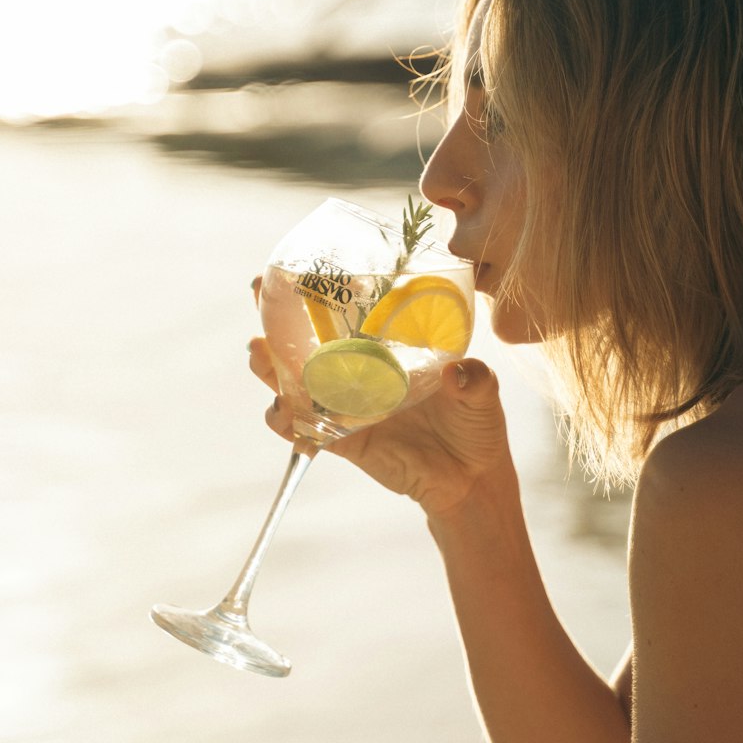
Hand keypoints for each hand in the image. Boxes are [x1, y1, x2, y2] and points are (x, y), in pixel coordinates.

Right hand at [248, 287, 513, 519]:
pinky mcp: (345, 440)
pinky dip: (288, 422)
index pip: (349, 310)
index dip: (319, 287)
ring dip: (270, 366)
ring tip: (259, 352)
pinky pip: (306, 429)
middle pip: (308, 340)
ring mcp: (349, 405)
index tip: (297, 263)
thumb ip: (475, 380)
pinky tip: (281, 412)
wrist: (470, 479)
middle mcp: (362, 372)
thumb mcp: (483, 393)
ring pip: (297, 381)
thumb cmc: (476, 425)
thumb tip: (459, 373)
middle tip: (259, 294)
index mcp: (390, 348)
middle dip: (276, 316)